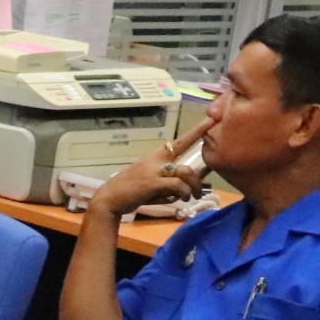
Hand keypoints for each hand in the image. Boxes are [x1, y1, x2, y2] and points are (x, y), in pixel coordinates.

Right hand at [89, 123, 207, 218]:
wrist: (109, 199)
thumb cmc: (129, 191)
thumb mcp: (148, 181)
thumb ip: (166, 180)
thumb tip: (183, 187)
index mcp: (155, 157)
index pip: (179, 142)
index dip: (196, 131)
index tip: (210, 120)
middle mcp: (156, 161)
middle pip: (187, 164)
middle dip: (197, 180)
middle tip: (199, 192)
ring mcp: (154, 171)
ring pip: (185, 173)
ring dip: (192, 188)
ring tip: (190, 197)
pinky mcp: (152, 183)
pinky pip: (178, 185)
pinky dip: (183, 193)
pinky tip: (181, 199)